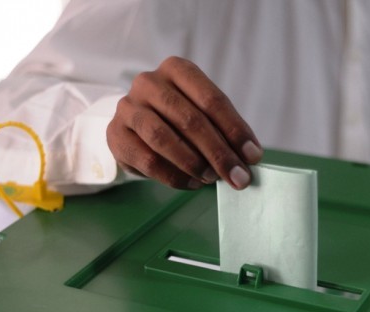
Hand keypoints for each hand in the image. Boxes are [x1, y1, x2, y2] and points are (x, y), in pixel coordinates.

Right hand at [107, 56, 262, 189]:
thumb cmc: (174, 120)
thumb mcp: (199, 114)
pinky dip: (174, 176)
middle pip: (190, 119)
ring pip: (164, 139)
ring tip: (212, 179)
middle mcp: (149, 83)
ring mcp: (128, 107)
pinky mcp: (116, 134)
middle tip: (238, 177)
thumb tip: (248, 157)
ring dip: (194, 163)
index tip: (253, 156)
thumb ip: (221, 130)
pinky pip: (148, 160)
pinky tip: (192, 184)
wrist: (132, 128)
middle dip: (219, 153)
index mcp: (177, 69)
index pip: (211, 99)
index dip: (235, 129)